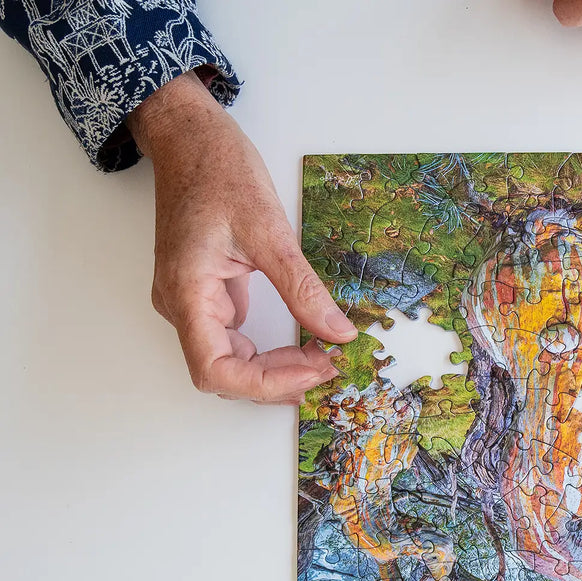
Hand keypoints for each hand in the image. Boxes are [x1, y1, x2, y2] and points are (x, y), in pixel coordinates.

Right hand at [128, 71, 356, 403]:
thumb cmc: (217, 169)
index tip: (314, 370)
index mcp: (186, 292)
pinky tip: (306, 343)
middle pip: (226, 373)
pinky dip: (272, 349)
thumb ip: (303, 288)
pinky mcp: (209, 293)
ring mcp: (194, 301)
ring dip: (277, 369)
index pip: (215, 370)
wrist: (189, 136)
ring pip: (232, 360)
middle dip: (279, 379)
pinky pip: (238, 339)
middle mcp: (182, 305)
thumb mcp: (270, 230)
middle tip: (330, 366)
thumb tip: (339, 333)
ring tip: (324, 358)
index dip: (266, 383)